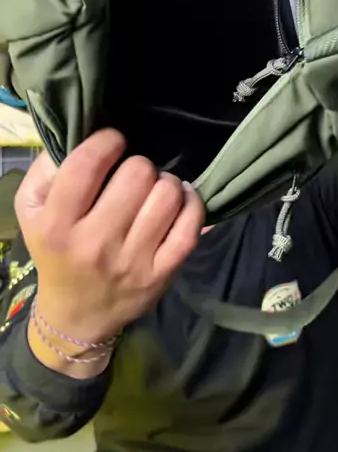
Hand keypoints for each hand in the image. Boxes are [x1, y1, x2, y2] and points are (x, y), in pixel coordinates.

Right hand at [15, 130, 204, 344]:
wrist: (77, 314)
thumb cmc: (56, 252)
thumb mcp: (32, 212)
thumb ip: (46, 170)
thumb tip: (81, 137)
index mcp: (57, 225)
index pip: (88, 164)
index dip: (107, 141)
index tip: (113, 142)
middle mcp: (95, 243)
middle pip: (137, 173)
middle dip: (139, 165)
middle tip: (134, 175)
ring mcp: (132, 261)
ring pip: (167, 194)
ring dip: (165, 182)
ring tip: (155, 188)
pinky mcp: (161, 274)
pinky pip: (190, 227)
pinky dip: (192, 204)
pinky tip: (182, 198)